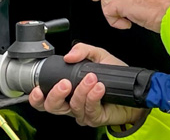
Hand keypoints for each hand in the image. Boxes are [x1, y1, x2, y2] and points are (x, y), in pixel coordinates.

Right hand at [28, 43, 147, 126]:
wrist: (133, 90)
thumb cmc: (113, 77)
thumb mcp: (98, 56)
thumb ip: (83, 50)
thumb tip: (69, 55)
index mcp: (68, 92)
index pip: (45, 98)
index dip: (36, 97)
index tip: (37, 88)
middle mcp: (72, 104)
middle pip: (53, 107)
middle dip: (55, 95)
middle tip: (65, 83)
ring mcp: (84, 112)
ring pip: (73, 107)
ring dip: (81, 91)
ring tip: (91, 78)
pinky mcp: (96, 118)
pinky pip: (90, 109)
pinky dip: (93, 96)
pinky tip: (99, 87)